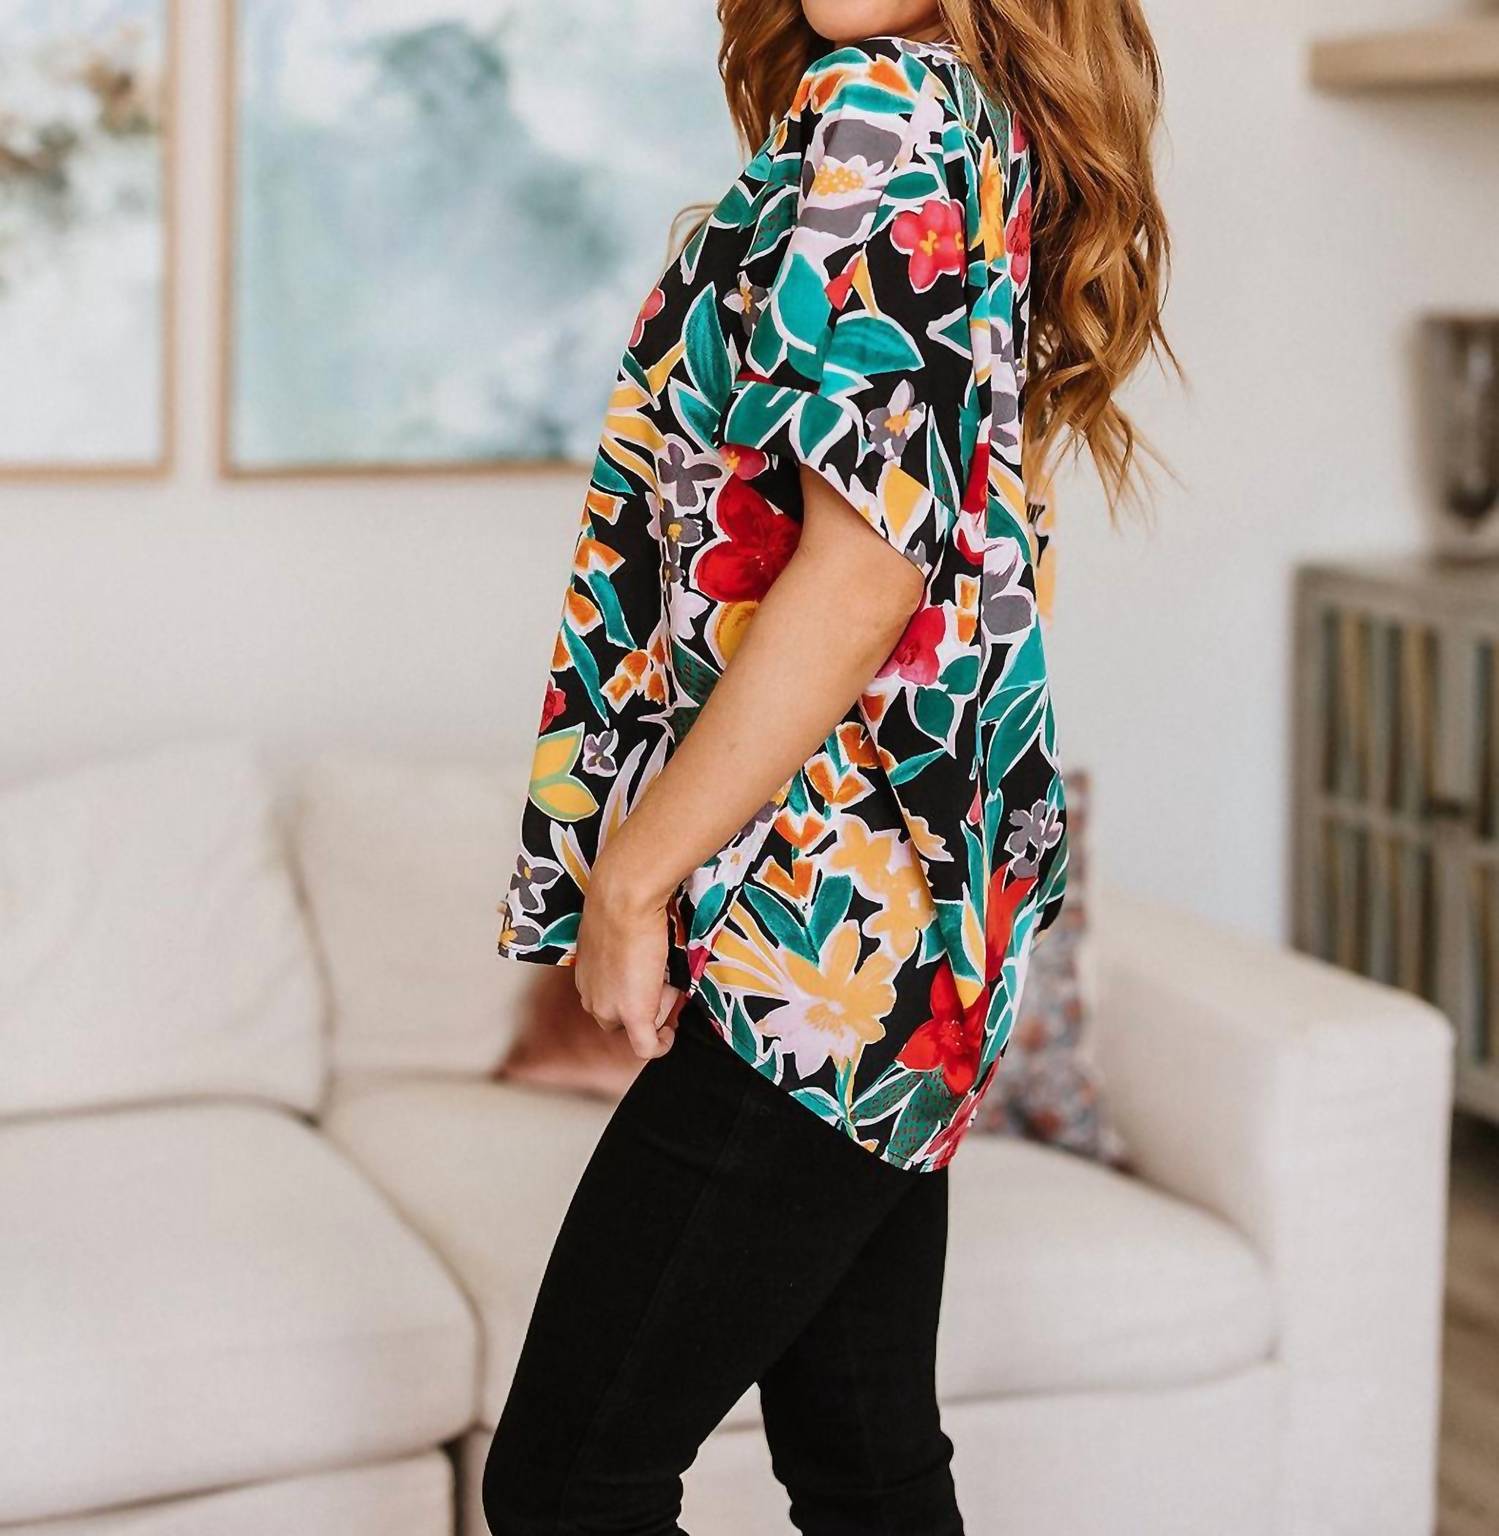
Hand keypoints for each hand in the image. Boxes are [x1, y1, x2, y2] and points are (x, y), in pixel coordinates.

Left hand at [575, 849, 680, 1059]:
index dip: (632, 994)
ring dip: (655, 1010)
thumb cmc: (622, 905)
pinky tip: (669, 1032)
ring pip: (635, 1028)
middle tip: (663, 977)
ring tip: (666, 980)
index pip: (607, 1001)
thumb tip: (646, 968)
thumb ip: (623, 959)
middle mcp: (591, 997)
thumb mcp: (615, 937)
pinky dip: (661, 1044)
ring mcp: (609, 1009)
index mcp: (585, 979)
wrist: (623, 899)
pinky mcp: (633, 1014)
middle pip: (619, 1019)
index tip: (650, 982)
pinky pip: (647, 1047)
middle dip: (644, 1004)